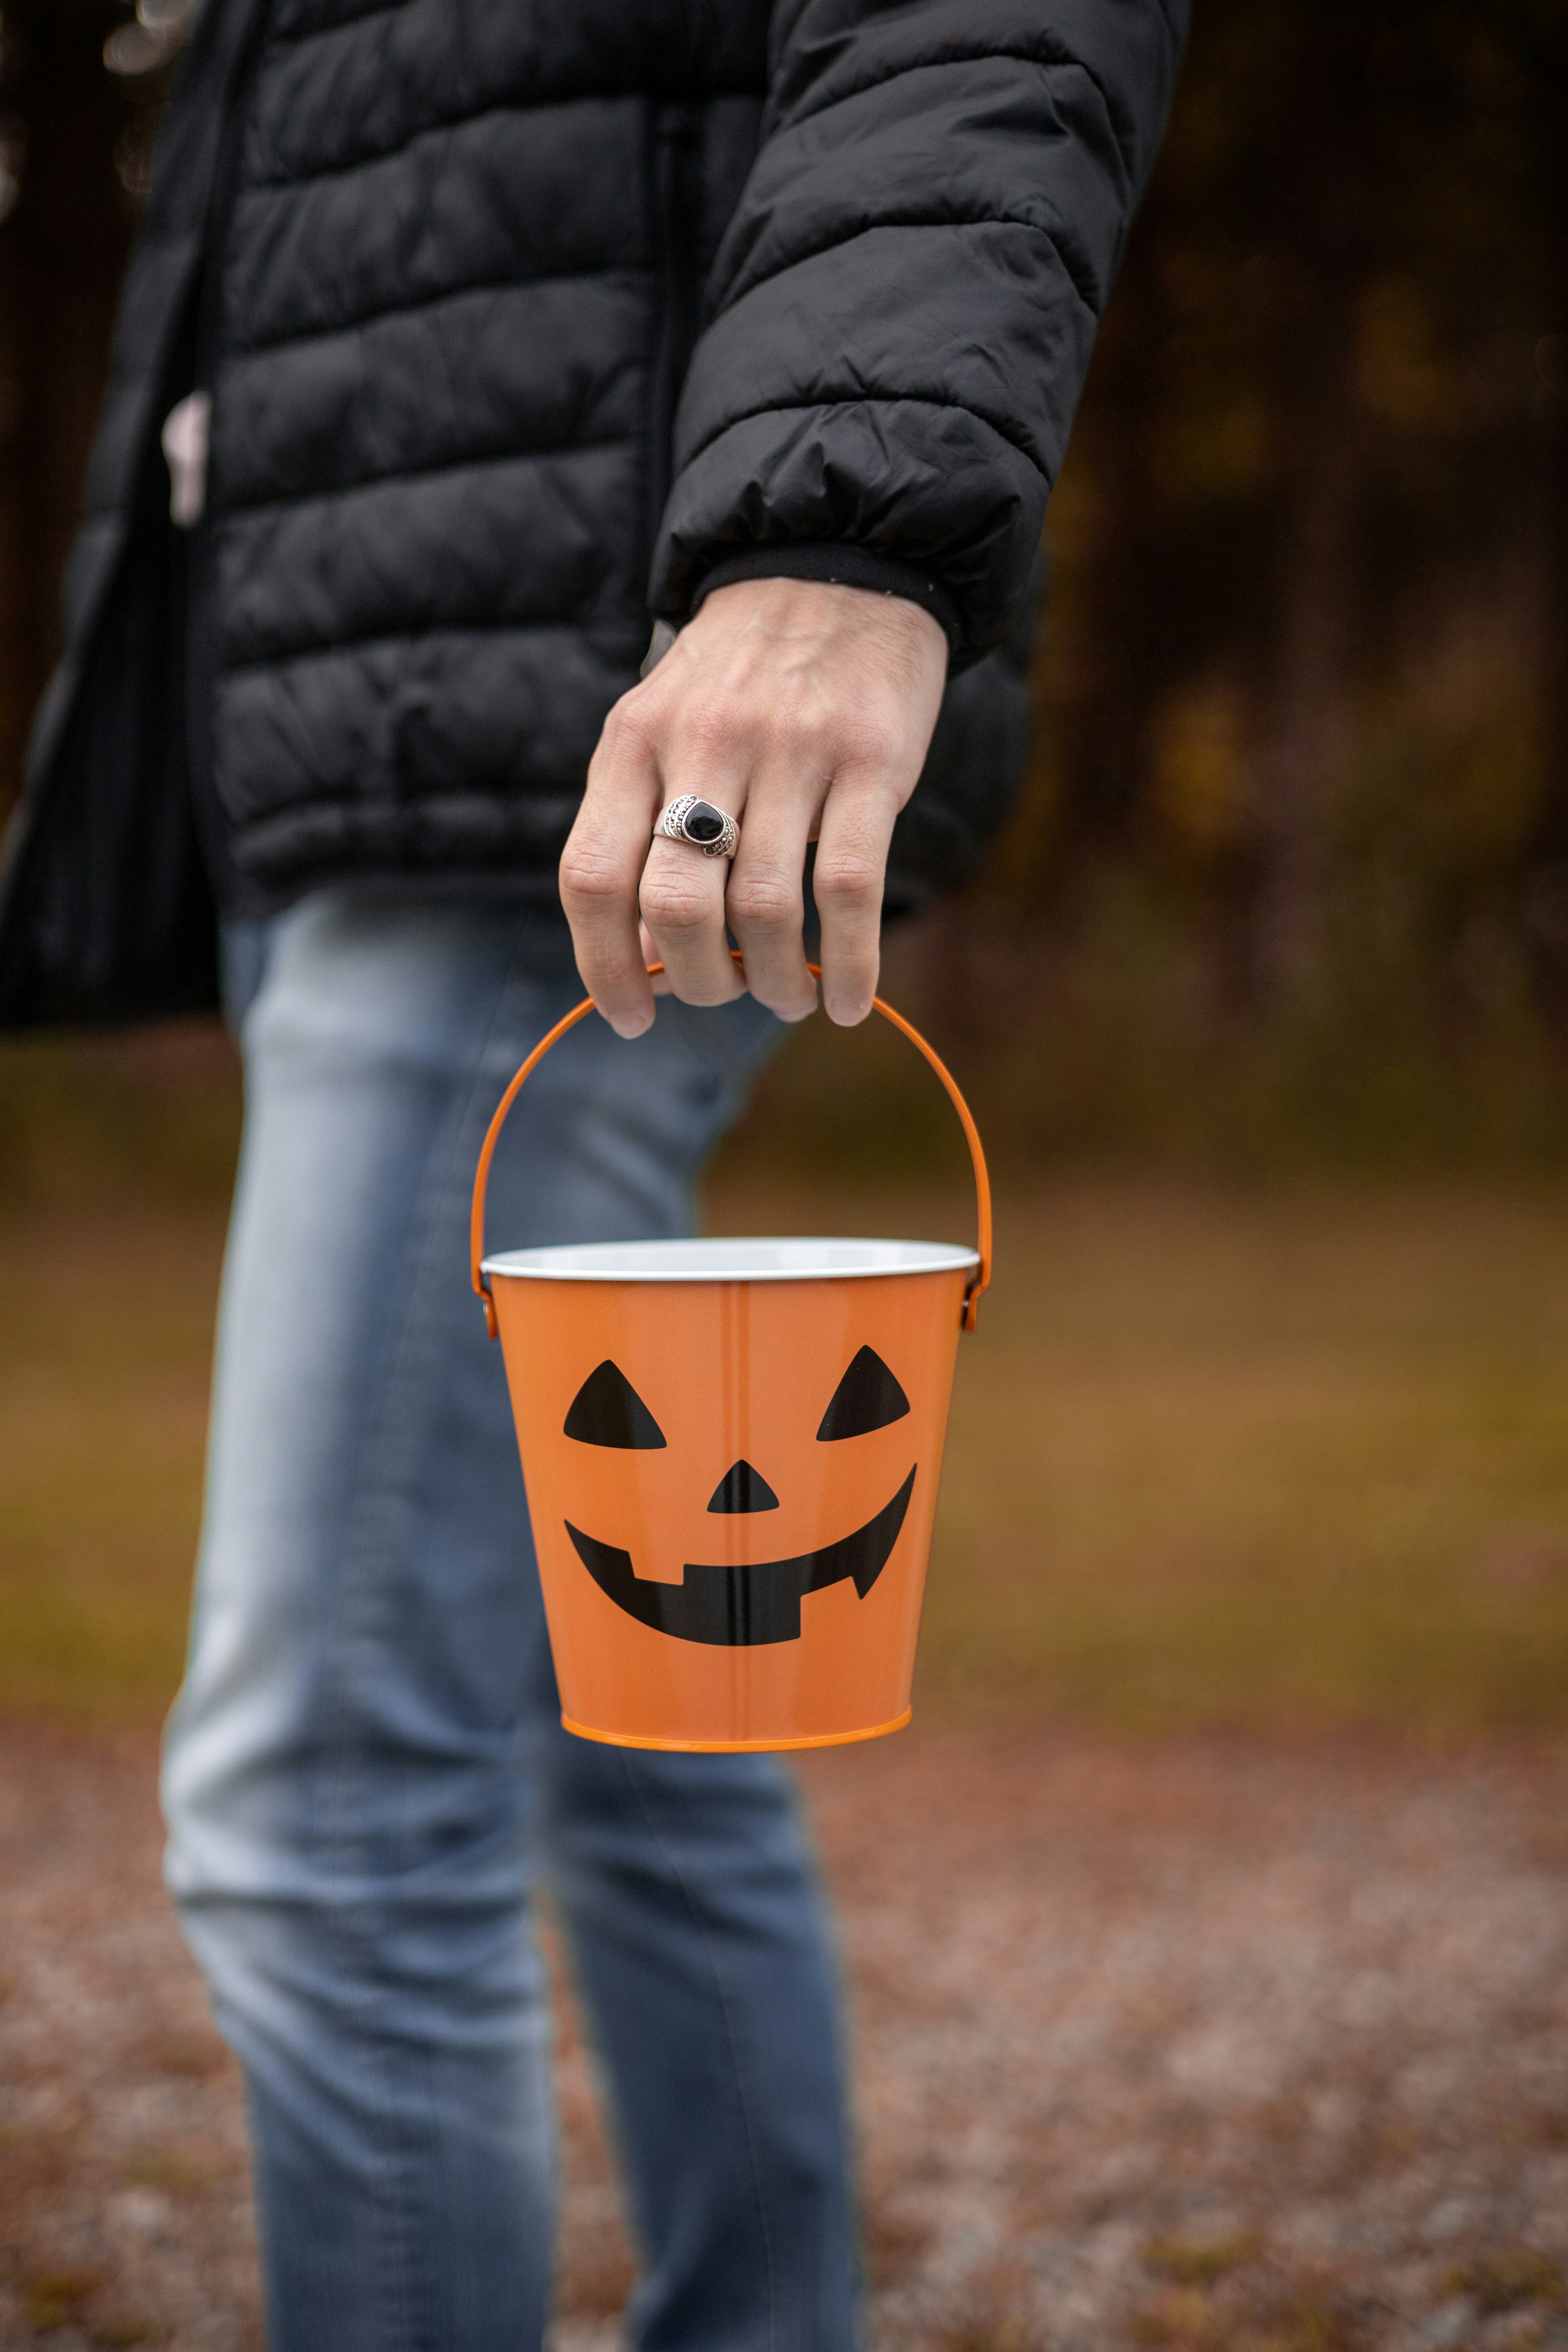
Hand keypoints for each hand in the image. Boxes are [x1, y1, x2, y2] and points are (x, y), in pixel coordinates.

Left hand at [559, 576, 947, 1036]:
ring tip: (787, 996)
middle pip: (676, 905)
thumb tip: (642, 964)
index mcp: (633, 741)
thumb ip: (642, 830)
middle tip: (726, 992)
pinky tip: (847, 1000)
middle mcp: (703, 742)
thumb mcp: (664, 730)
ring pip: (765, 909)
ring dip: (776, 982)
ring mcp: (790, 749)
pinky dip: (849, 965)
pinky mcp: (871, 759)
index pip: (592, 877)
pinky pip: (850, 890)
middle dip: (698, 979)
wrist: (836, 567)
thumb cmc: (743, 678)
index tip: (630, 1018)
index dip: (604, 967)